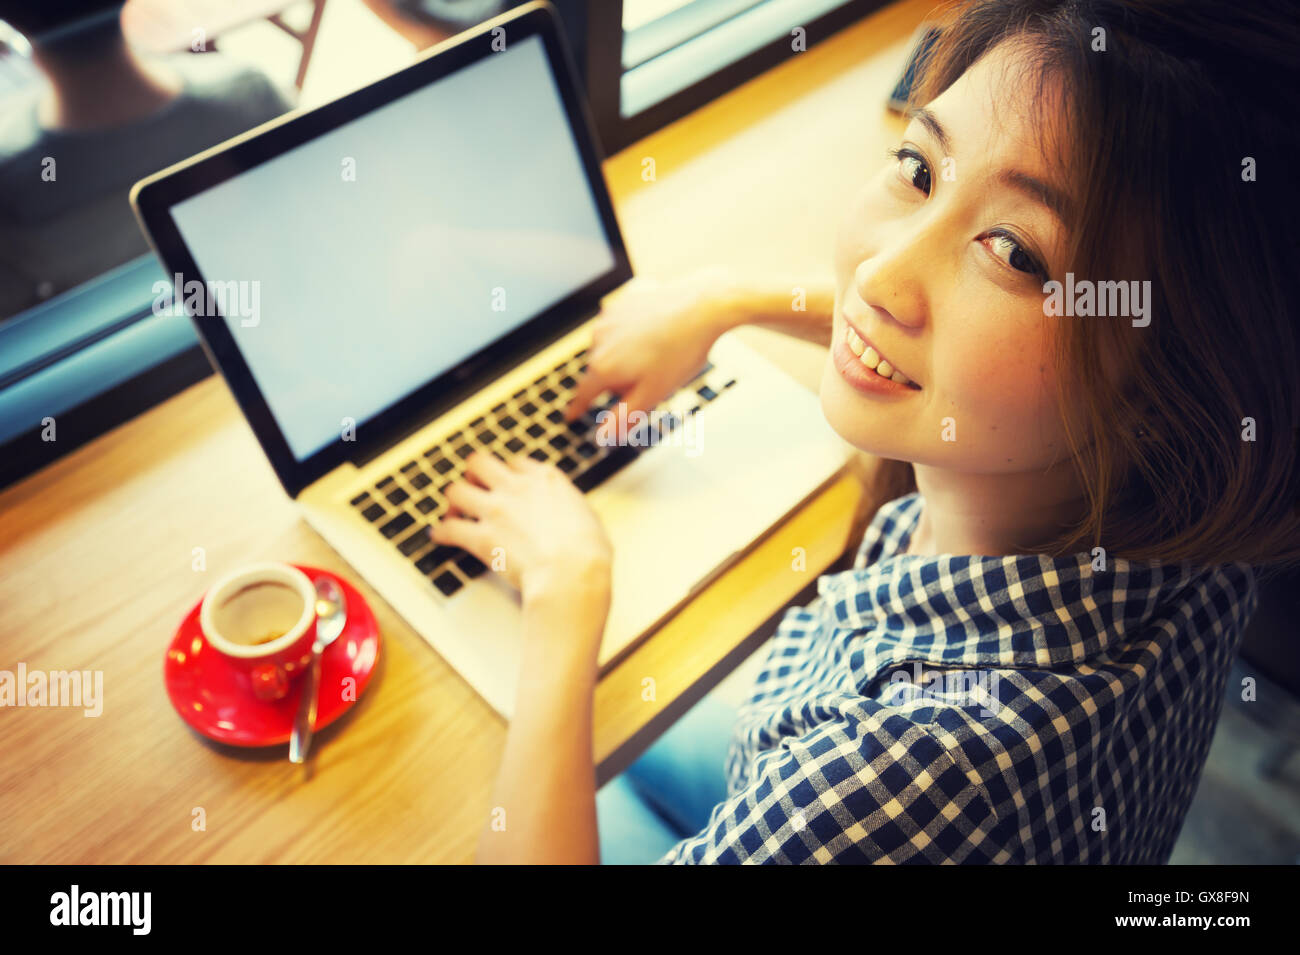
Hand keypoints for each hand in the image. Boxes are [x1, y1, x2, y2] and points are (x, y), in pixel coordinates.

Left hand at [430, 451, 612, 606]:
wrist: (572, 573)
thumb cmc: (588, 552)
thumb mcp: (589, 518)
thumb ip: (571, 509)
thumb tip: (571, 515)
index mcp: (546, 480)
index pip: (516, 462)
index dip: (507, 472)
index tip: (506, 482)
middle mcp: (516, 488)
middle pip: (479, 463)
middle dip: (473, 474)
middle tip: (474, 488)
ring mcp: (496, 511)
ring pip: (456, 490)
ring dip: (453, 501)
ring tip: (454, 511)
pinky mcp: (481, 537)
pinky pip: (449, 528)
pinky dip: (441, 532)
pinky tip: (439, 535)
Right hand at [566, 267, 737, 442]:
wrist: (704, 306)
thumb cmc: (681, 352)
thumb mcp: (653, 394)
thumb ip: (624, 417)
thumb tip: (601, 437)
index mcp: (603, 366)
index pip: (584, 394)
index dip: (578, 407)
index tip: (571, 416)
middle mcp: (598, 339)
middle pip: (602, 369)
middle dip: (620, 378)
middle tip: (653, 377)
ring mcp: (610, 316)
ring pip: (612, 345)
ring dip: (627, 353)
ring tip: (661, 351)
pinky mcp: (625, 299)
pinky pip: (625, 322)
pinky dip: (637, 330)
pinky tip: (660, 330)